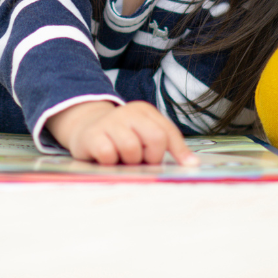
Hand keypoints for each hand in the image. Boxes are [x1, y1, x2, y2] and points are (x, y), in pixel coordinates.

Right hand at [46, 100, 198, 166]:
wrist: (85, 127)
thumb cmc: (121, 136)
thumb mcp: (145, 134)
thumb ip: (169, 145)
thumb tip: (193, 164)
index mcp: (145, 111)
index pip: (168, 132)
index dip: (178, 151)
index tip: (188, 166)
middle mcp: (129, 112)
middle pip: (156, 138)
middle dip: (151, 157)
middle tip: (141, 160)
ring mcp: (110, 122)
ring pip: (132, 149)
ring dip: (128, 161)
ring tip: (121, 158)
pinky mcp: (92, 136)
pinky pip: (109, 155)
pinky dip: (109, 163)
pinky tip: (106, 158)